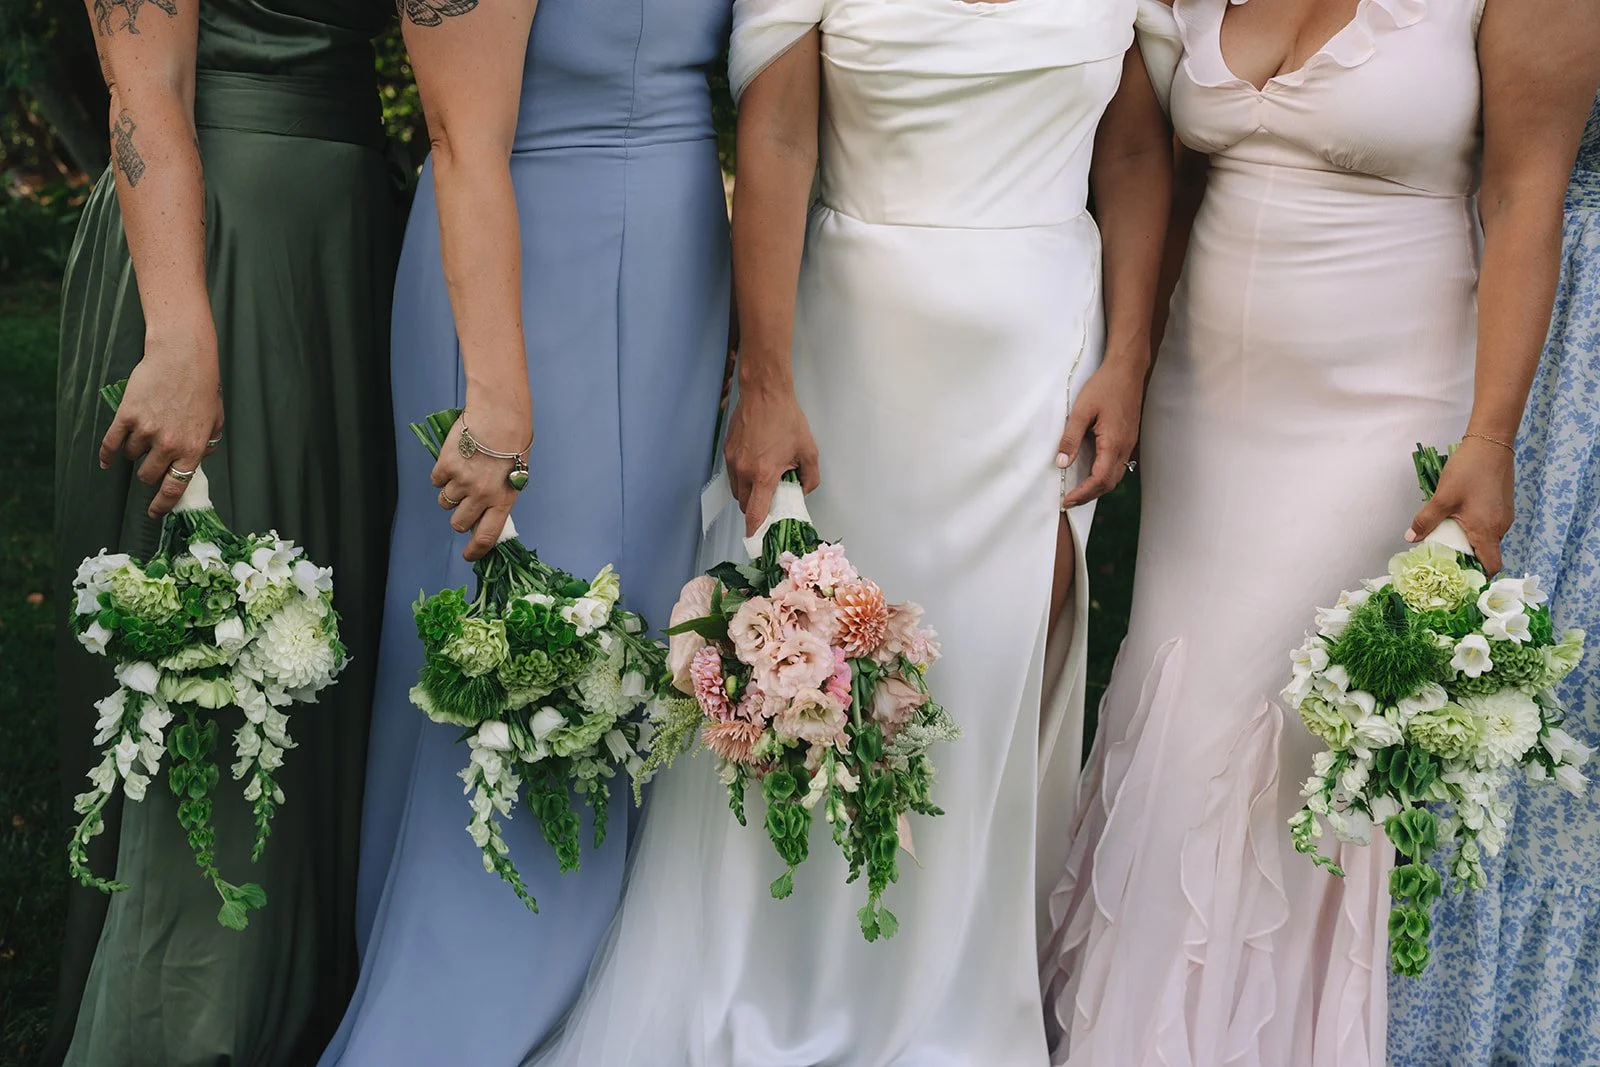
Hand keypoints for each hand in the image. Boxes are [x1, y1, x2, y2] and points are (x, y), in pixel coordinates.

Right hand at [99, 323, 224, 518]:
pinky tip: (106, 460)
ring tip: (144, 435)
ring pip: (133, 458)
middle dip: (149, 474)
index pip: (175, 487)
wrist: (182, 357)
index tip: (153, 513)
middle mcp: (169, 444)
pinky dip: (107, 455)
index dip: (162, 504)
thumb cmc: (202, 386)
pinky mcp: (127, 417)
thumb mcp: (215, 419)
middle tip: (151, 464)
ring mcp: (146, 431)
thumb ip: (207, 443)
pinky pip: (111, 445)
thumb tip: (198, 462)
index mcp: (193, 448)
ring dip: (136, 453)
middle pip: (149, 476)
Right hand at [432, 401, 530, 561]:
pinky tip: (454, 460)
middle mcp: (481, 495)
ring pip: (445, 502)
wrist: (499, 415)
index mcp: (503, 500)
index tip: (468, 555)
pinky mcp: (446, 465)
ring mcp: (462, 481)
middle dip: (458, 518)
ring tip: (462, 474)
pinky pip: (436, 480)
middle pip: (458, 522)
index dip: (475, 550)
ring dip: (450, 493)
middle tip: (463, 504)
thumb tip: (486, 513)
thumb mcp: (515, 475)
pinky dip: (441, 474)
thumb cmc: (513, 443)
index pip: (486, 536)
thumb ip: (500, 496)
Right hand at [724, 382, 819, 535]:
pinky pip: (733, 475)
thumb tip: (803, 491)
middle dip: (756, 510)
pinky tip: (756, 466)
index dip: (755, 530)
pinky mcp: (727, 451)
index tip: (757, 539)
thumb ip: (809, 478)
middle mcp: (744, 471)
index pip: (755, 513)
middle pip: (745, 505)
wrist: (764, 393)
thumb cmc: (787, 419)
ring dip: (749, 495)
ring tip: (765, 482)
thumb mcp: (809, 451)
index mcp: (764, 474)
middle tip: (771, 503)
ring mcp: (733, 461)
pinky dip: (743, 478)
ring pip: (737, 491)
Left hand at [1057, 356, 1145, 509]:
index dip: (1082, 493)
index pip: (1099, 479)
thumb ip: (1071, 438)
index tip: (1067, 500)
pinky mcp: (1128, 438)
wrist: (1127, 370)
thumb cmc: (1105, 386)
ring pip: (1115, 476)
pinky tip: (1092, 472)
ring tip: (1079, 491)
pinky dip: (1105, 475)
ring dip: (1097, 487)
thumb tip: (1062, 463)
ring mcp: (1129, 443)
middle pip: (1109, 483)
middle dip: (1089, 495)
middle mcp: (1124, 447)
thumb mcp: (1081, 411)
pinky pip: (1118, 464)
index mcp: (1113, 443)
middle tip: (1070, 500)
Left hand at [1406, 436, 1514, 573]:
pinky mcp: (1503, 506)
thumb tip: (1411, 538)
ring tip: (1448, 534)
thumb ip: (1427, 520)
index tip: (1458, 574)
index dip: (1477, 575)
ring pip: (1487, 538)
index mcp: (1488, 531)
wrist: (1491, 444)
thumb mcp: (1442, 498)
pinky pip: (1489, 525)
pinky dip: (1476, 527)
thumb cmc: (1468, 470)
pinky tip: (1459, 517)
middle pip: (1487, 553)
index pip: (1491, 566)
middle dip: (1467, 557)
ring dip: (1470, 540)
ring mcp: (1504, 516)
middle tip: (1444, 554)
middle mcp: (1501, 527)